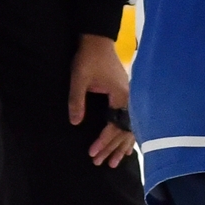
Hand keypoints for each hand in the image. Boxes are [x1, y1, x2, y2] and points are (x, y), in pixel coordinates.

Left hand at [69, 32, 135, 167]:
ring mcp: (130, 99)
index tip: (92, 153)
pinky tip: (126, 147)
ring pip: (129, 128)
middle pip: (124, 131)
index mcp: (121, 96)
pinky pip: (130, 122)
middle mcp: (129, 100)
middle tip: (100, 163)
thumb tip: (75, 123)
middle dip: (112, 149)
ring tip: (115, 163)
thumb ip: (77, 101)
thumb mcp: (79, 79)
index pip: (113, 125)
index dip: (103, 141)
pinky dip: (127, 136)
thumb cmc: (88, 59)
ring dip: (122, 146)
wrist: (98, 42)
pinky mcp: (127, 97)